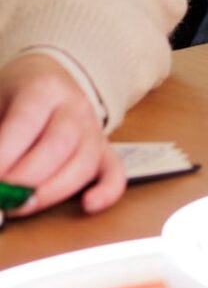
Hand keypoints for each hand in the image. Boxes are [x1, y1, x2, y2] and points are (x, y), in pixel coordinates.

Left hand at [0, 54, 125, 215]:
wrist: (44, 80)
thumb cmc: (15, 97)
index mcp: (44, 88)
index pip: (27, 121)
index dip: (4, 154)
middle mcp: (75, 106)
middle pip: (59, 144)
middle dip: (26, 179)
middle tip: (2, 197)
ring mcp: (93, 129)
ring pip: (85, 162)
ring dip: (51, 192)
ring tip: (20, 207)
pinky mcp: (105, 151)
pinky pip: (115, 172)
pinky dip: (108, 191)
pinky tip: (88, 205)